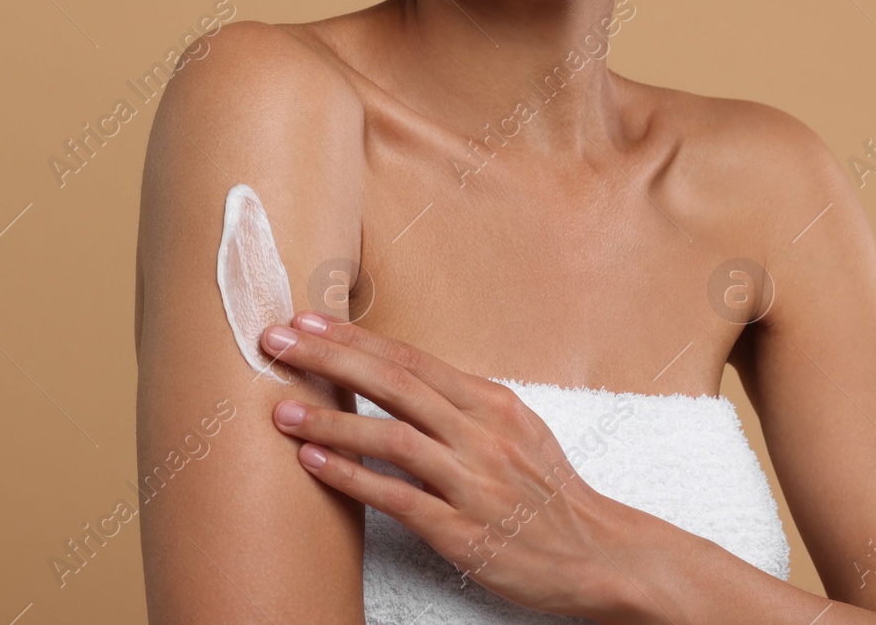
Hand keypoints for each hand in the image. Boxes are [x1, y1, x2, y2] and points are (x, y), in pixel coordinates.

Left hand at [259, 310, 628, 619]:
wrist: (600, 554)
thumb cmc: (545, 490)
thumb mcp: (513, 429)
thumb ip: (456, 402)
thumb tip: (392, 372)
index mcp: (491, 404)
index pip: (411, 359)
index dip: (354, 338)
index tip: (305, 320)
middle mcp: (482, 436)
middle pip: (395, 385)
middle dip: (329, 359)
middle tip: (275, 342)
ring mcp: (474, 484)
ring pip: (394, 439)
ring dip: (332, 421)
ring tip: (282, 410)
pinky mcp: (464, 532)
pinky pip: (399, 499)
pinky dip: (352, 478)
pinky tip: (314, 463)